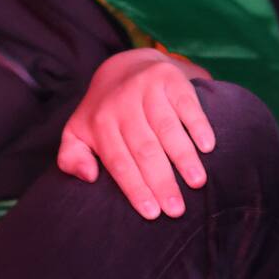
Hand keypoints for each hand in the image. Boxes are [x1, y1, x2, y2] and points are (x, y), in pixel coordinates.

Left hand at [58, 49, 214, 219]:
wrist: (123, 65)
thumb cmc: (103, 112)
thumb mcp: (77, 132)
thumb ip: (71, 158)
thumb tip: (89, 176)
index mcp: (100, 122)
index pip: (119, 162)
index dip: (136, 188)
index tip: (152, 213)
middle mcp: (123, 103)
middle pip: (145, 149)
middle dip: (162, 181)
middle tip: (177, 208)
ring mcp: (147, 87)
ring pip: (167, 128)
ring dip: (184, 157)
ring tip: (197, 182)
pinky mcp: (169, 77)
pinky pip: (186, 103)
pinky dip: (198, 124)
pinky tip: (207, 146)